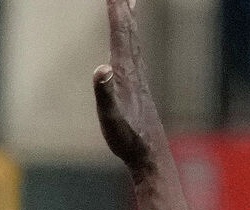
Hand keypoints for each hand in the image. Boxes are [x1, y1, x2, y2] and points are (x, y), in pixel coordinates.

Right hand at [93, 0, 168, 177]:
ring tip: (129, 4)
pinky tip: (129, 43)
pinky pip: (133, 54)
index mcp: (125, 73)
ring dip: (129, 21)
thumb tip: (100, 69)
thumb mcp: (111, 119)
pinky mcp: (137, 87)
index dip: (116, 12)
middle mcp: (133, 70)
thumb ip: (105, 94)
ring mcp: (137, 78)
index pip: (120, 36)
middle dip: (123, 8)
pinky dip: (130, 40)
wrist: (149, 153)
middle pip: (129, 32)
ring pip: (133, 41)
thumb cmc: (128, 139)